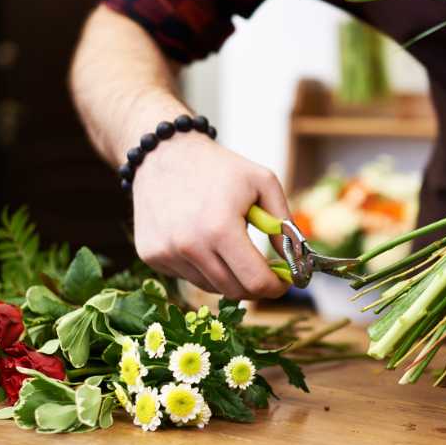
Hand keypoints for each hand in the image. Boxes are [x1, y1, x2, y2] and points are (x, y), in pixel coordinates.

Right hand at [132, 135, 289, 299]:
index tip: (284, 282)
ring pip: (211, 287)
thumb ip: (284, 224)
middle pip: (234, 291)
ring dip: (228, 275)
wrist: (164, 153)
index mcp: (220, 228)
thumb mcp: (263, 183)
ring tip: (229, 244)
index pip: (255, 281)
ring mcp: (166, 253)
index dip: (276, 287)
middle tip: (265, 271)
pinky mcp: (151, 255)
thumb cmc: (220, 168)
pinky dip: (203, 267)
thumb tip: (294, 261)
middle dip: (256, 285)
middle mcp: (189, 246)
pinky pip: (188, 277)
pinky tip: (202, 240)